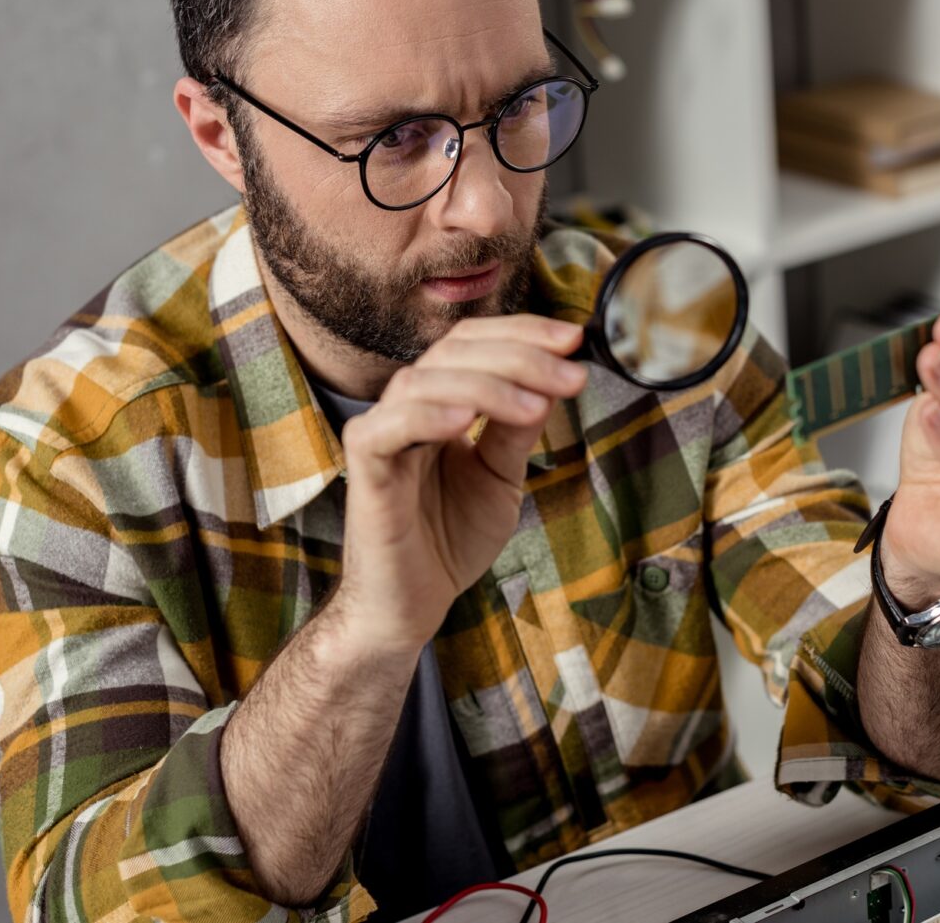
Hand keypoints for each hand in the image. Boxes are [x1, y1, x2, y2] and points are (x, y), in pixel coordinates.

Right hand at [335, 315, 587, 649]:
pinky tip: (467, 421)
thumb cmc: (449, 540)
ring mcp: (382, 434)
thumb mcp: (500, 478)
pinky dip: (427, 416)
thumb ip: (517, 430)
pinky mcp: (364, 470)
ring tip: (536, 406)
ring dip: (486, 385)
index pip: (473, 343)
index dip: (521, 333)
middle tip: (571, 374)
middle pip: (454, 352)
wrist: (410, 606)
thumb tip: (554, 379)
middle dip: (520, 357)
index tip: (574, 340)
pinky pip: (386, 429)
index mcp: (439, 401)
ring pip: (424, 381)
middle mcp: (408, 408)